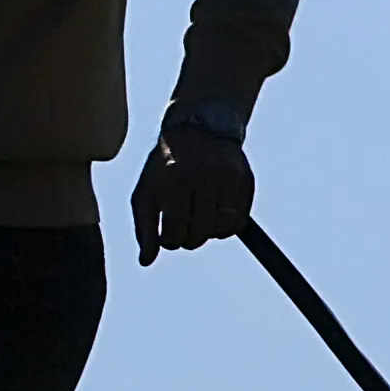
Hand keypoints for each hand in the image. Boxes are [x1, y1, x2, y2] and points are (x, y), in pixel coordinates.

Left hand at [129, 118, 253, 264]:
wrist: (198, 129)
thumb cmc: (165, 166)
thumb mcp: (146, 191)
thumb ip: (144, 227)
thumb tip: (145, 261)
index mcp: (173, 180)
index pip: (174, 233)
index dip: (170, 240)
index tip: (168, 233)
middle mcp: (202, 177)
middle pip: (198, 234)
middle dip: (188, 238)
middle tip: (184, 226)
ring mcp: (227, 178)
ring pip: (220, 230)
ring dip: (208, 232)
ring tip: (199, 218)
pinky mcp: (245, 181)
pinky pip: (239, 221)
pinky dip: (227, 226)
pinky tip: (215, 215)